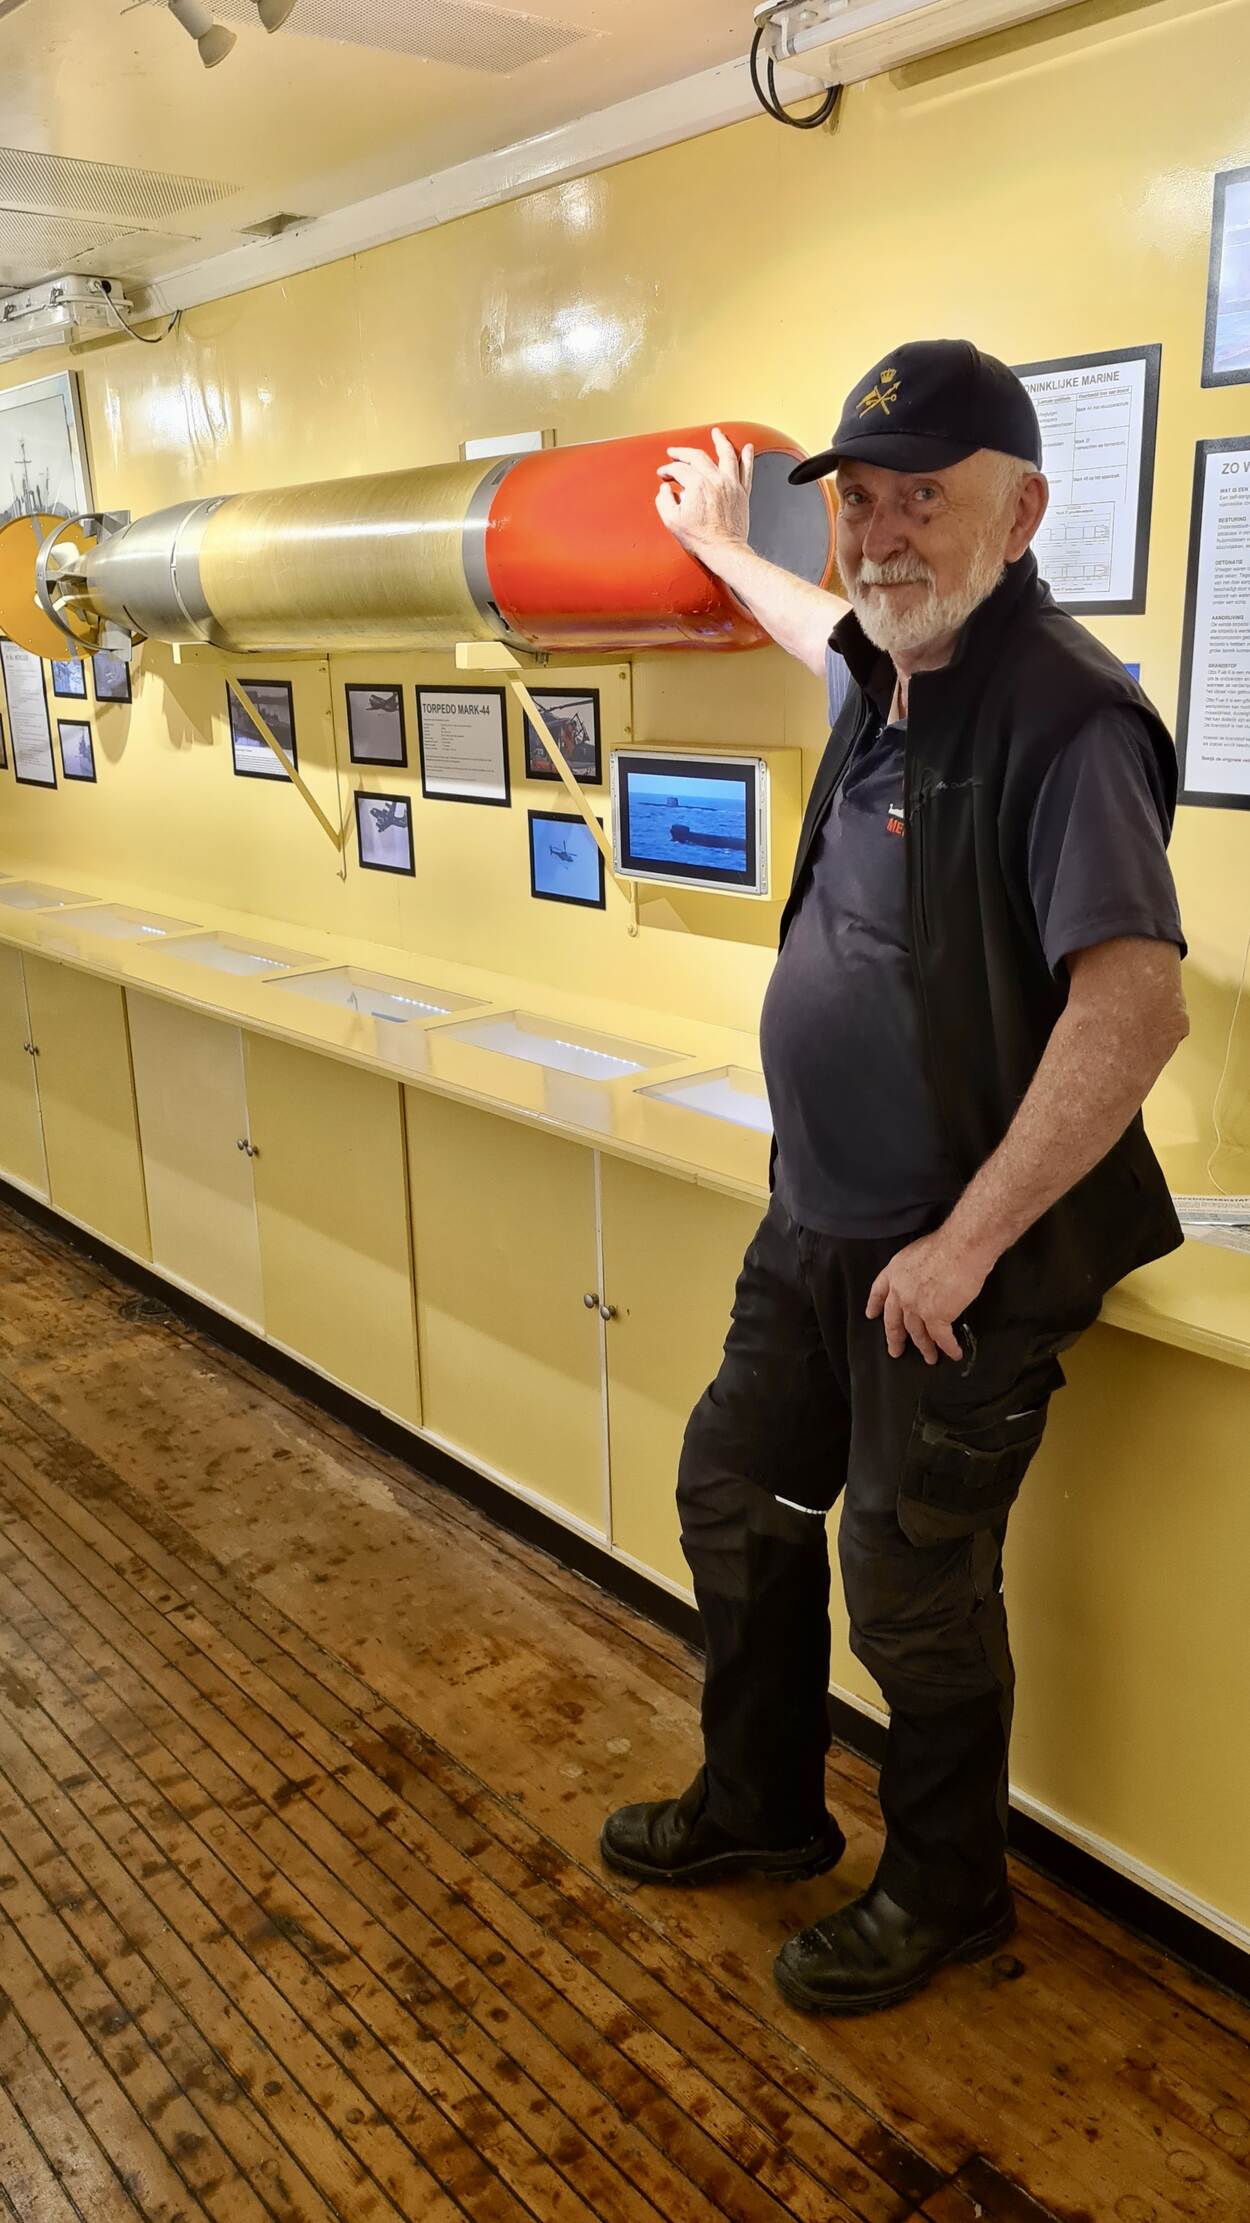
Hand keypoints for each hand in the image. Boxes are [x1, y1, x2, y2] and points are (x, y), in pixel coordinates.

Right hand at [656, 426, 752, 557]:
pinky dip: (748, 457)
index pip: (679, 469)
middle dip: (683, 453)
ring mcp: (731, 485)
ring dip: (721, 441)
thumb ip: (664, 500)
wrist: (724, 550)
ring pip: (727, 455)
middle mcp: (715, 480)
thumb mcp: (672, 521)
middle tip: (675, 453)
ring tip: (717, 432)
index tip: (664, 474)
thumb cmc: (701, 539)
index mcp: (697, 485)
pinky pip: (747, 470)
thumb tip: (665, 489)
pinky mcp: (742, 493)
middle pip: (698, 457)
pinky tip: (747, 448)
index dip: (668, 470)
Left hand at [866, 1229, 993, 1364]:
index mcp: (895, 1273)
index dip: (875, 1304)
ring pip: (917, 1333)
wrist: (961, 1247)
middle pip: (894, 1320)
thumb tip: (923, 1279)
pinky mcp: (936, 1316)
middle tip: (895, 1351)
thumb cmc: (945, 1244)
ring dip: (925, 1347)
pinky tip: (954, 1354)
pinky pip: (941, 1337)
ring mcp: (916, 1306)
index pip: (879, 1291)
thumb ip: (913, 1271)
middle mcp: (900, 1292)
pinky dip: (948, 1347)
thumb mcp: (916, 1252)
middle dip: (895, 1337)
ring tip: (929, 1358)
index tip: (872, 1315)